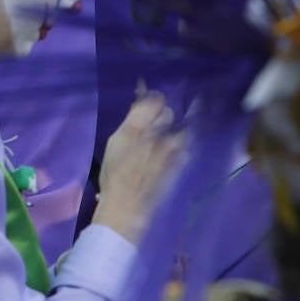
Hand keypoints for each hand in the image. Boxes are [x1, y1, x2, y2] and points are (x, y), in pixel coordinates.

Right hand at [93, 89, 184, 243]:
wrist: (127, 204)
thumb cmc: (114, 173)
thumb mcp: (115, 141)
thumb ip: (132, 118)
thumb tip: (142, 96)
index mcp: (139, 126)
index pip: (156, 99)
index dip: (152, 100)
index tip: (148, 106)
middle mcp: (159, 134)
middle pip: (169, 112)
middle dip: (162, 116)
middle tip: (152, 126)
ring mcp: (173, 149)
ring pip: (180, 129)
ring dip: (173, 131)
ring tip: (163, 142)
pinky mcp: (180, 163)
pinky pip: (185, 147)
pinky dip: (179, 147)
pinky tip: (169, 155)